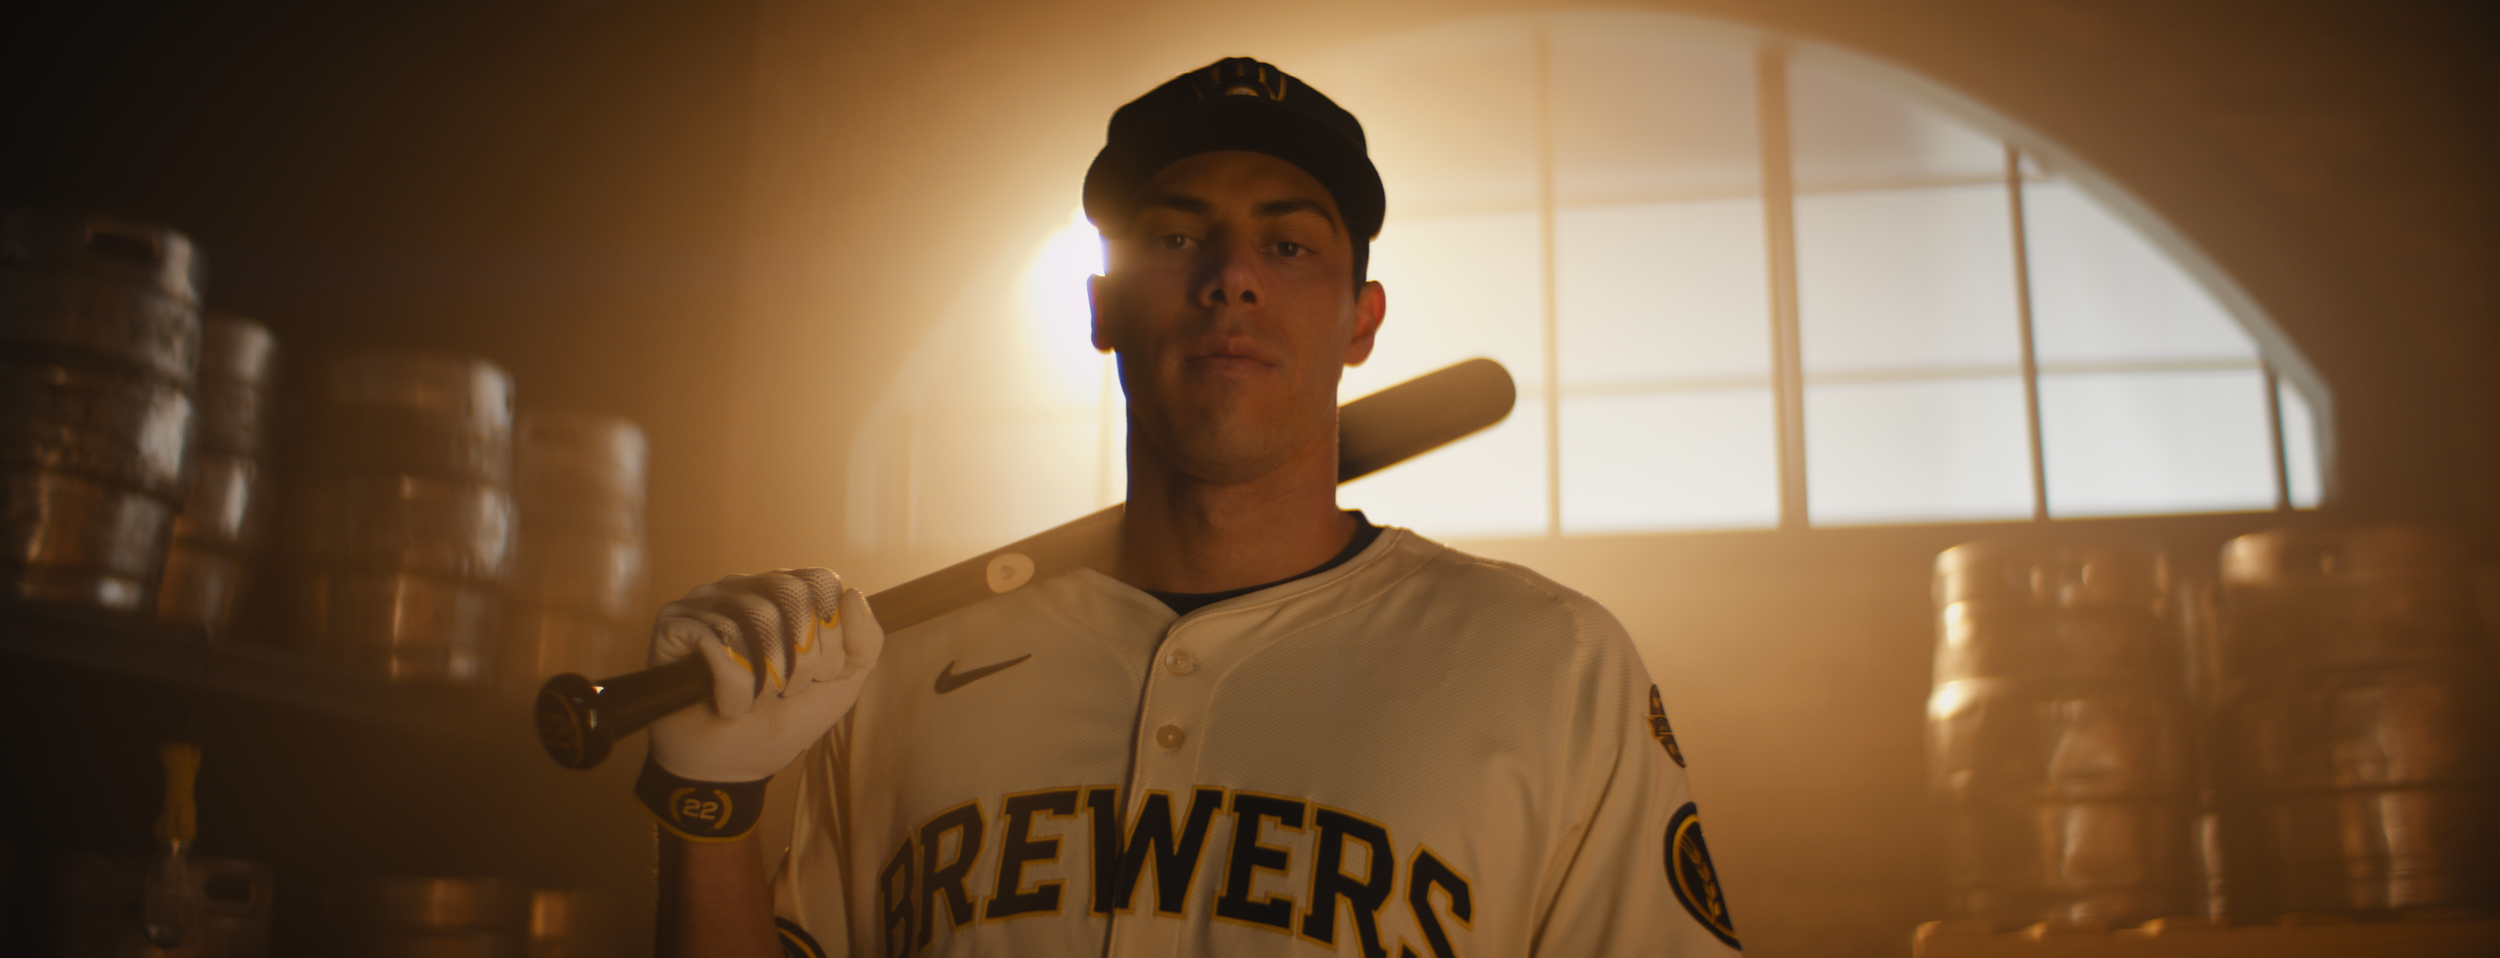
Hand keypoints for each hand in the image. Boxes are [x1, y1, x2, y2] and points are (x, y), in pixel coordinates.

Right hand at [644, 568, 881, 783]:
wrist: (730, 766)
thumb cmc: (780, 721)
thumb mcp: (839, 685)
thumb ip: (864, 643)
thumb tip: (852, 593)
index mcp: (784, 594)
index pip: (821, 582)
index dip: (830, 634)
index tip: (820, 676)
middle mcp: (744, 588)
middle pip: (792, 593)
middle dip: (803, 657)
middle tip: (788, 692)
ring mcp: (705, 602)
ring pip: (757, 616)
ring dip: (768, 679)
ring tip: (756, 702)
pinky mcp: (673, 624)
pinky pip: (716, 640)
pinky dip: (733, 688)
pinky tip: (727, 707)